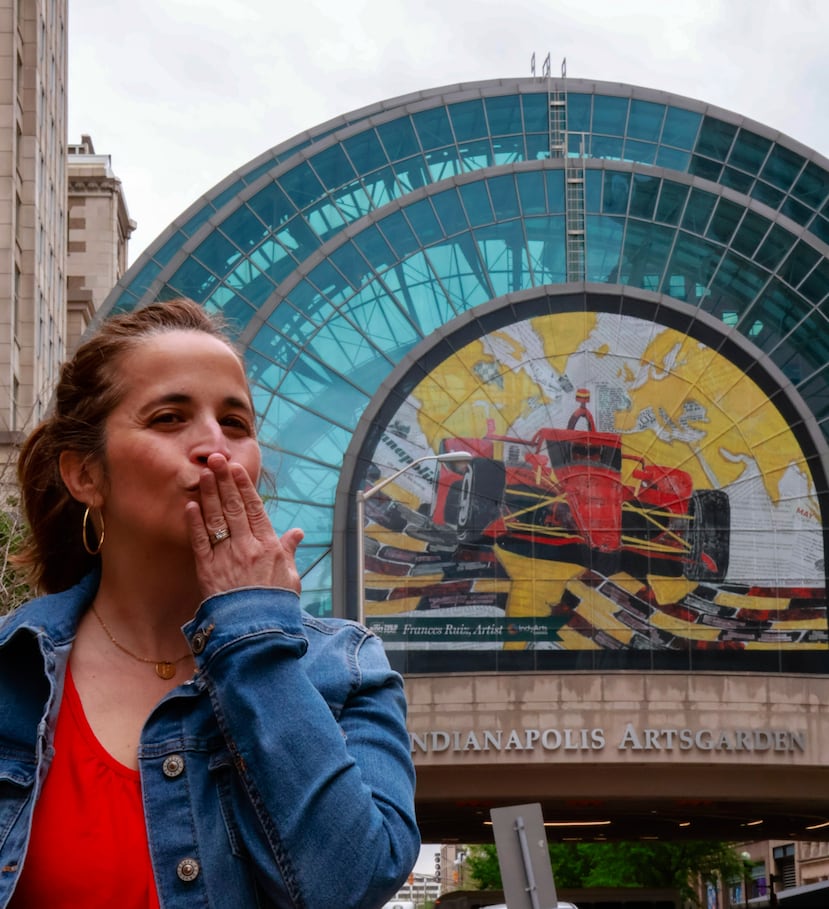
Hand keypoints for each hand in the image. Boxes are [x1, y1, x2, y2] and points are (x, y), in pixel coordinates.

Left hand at [186, 453, 303, 599]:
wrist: (257, 631)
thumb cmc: (277, 605)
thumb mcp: (291, 576)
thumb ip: (289, 551)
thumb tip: (297, 533)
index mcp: (269, 546)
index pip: (255, 508)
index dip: (244, 486)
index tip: (236, 468)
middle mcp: (247, 546)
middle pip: (233, 507)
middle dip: (223, 481)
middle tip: (215, 459)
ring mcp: (227, 557)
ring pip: (216, 519)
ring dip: (209, 495)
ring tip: (202, 474)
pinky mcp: (208, 571)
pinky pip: (200, 543)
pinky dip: (194, 523)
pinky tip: (190, 506)